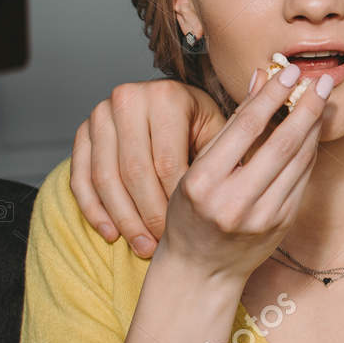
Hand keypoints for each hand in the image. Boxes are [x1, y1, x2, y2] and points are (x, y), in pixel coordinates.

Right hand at [71, 79, 225, 255]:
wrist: (167, 111)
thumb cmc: (201, 128)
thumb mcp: (221, 134)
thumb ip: (236, 147)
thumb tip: (264, 157)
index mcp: (167, 95)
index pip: (167, 161)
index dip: (177, 201)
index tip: (189, 230)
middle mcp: (129, 98)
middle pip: (134, 171)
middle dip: (148, 215)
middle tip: (162, 245)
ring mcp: (100, 113)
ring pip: (105, 177)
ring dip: (123, 218)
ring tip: (142, 247)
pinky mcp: (81, 132)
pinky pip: (79, 177)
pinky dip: (93, 209)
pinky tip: (110, 233)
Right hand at [154, 64, 330, 289]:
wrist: (200, 271)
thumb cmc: (192, 215)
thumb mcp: (198, 170)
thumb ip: (231, 128)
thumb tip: (260, 81)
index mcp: (204, 182)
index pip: (245, 127)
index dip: (271, 95)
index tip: (288, 72)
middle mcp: (234, 201)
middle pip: (281, 143)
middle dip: (305, 107)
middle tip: (320, 81)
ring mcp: (262, 217)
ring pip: (298, 161)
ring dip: (314, 127)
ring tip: (321, 100)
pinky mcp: (282, 225)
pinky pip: (302, 179)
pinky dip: (310, 152)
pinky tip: (314, 132)